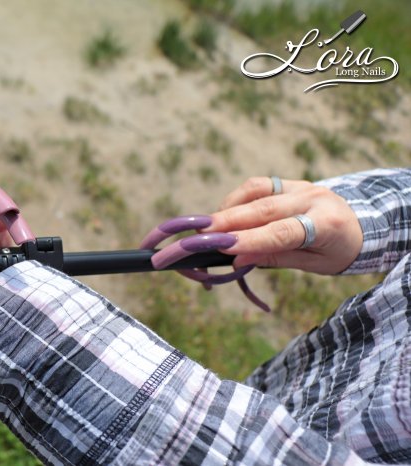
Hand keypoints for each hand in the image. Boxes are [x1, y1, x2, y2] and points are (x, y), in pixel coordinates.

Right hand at [202, 176, 362, 274]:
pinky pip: (257, 185)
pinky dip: (236, 199)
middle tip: (200, 234)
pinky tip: (223, 214)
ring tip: (206, 227)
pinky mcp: (289, 181)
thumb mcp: (314, 264)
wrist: (363, 222)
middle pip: (264, 208)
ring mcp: (300, 185)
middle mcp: (313, 198)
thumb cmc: (338, 250)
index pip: (283, 232)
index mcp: (327, 223)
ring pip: (256, 191)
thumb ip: (276, 257)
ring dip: (228, 208)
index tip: (223, 248)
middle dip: (228, 221)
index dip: (251, 239)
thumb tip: (236, 258)